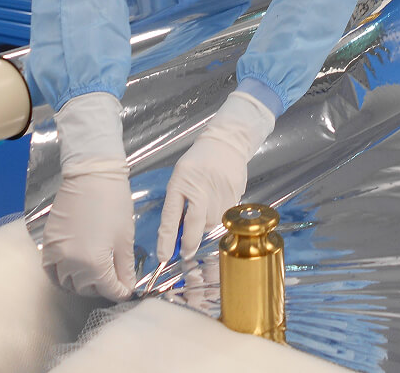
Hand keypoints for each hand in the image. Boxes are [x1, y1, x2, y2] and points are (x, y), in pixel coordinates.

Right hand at [41, 160, 135, 299]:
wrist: (91, 175)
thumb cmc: (113, 203)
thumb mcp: (124, 238)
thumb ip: (124, 267)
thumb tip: (128, 286)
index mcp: (94, 263)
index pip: (108, 289)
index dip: (120, 291)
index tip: (127, 289)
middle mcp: (71, 263)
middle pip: (86, 288)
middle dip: (102, 288)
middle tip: (113, 280)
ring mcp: (56, 253)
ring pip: (66, 282)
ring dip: (81, 284)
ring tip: (94, 276)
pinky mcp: (47, 242)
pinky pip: (50, 269)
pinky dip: (60, 274)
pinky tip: (72, 270)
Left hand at [157, 91, 275, 260]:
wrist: (227, 143)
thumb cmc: (198, 161)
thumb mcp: (180, 177)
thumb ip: (177, 203)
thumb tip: (178, 233)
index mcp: (181, 183)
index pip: (171, 217)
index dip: (167, 240)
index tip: (164, 257)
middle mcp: (200, 189)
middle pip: (195, 227)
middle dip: (189, 243)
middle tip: (185, 252)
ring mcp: (219, 193)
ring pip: (210, 224)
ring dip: (204, 226)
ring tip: (204, 209)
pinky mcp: (235, 196)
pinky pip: (224, 217)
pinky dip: (218, 217)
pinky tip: (216, 203)